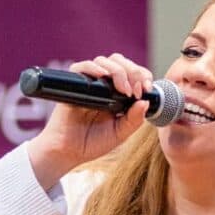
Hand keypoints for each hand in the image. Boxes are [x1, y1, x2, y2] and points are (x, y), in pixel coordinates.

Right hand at [27, 54, 152, 188]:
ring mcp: (89, 84)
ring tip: (123, 90)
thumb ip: (134, 120)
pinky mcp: (73, 85)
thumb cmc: (93, 143)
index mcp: (118, 94)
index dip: (142, 76)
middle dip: (134, 72)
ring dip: (118, 71)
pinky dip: (93, 67)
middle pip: (120, 62)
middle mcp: (104, 85)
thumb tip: (146, 102)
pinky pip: (81, 67)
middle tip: (136, 90)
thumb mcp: (120, 133)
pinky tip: (103, 75)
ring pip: (104, 61)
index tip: (146, 89)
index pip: (133, 73)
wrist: (68, 152)